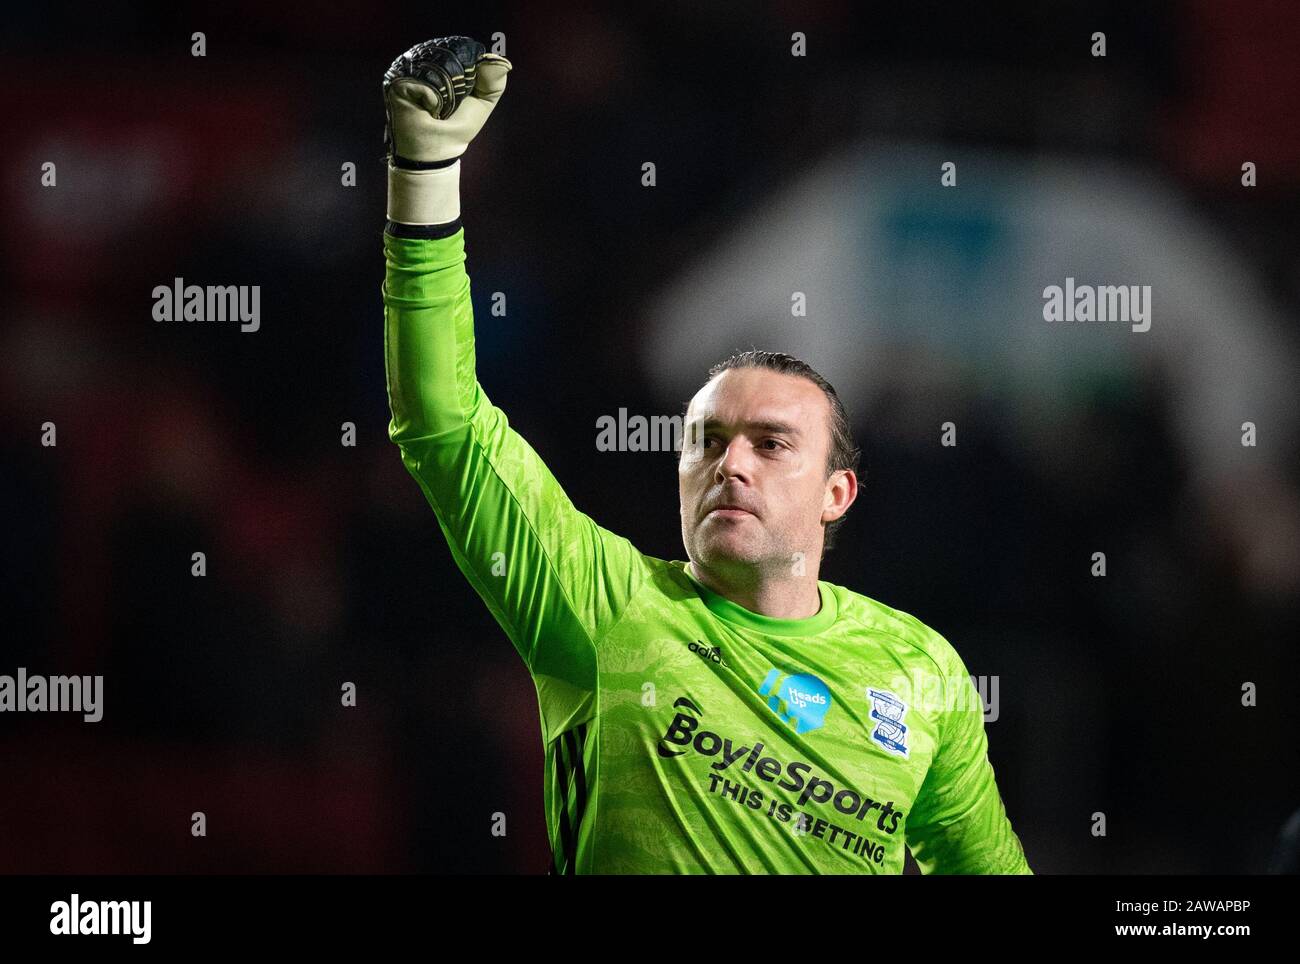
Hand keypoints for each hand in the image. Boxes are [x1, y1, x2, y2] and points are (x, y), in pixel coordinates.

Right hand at [383, 36, 511, 167]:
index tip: (468, 91)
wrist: (438, 148)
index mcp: (443, 59)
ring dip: (447, 93)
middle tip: (452, 103)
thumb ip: (495, 81)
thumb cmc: (458, 125)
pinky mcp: (399, 81)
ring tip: (439, 108)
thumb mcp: (483, 101)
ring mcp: (409, 68)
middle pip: (451, 56)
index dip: (472, 70)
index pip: (462, 49)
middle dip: (460, 84)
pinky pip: (426, 84)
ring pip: (438, 68)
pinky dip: (433, 100)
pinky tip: (427, 109)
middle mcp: (424, 58)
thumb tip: (502, 61)